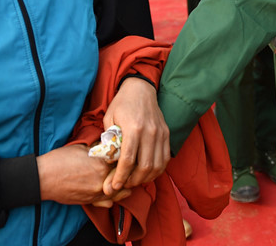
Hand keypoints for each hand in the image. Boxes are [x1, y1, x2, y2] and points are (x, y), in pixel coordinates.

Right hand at [37, 145, 128, 204]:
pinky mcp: (89, 201)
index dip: (126, 158)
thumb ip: (98, 148)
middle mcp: (102, 181)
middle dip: (127, 173)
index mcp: (102, 165)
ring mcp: (96, 193)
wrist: (43, 178)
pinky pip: (107, 202)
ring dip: (123, 187)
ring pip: (119, 193)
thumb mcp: (81, 148)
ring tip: (126, 181)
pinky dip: (113, 197)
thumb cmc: (59, 160)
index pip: (123, 162)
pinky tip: (114, 192)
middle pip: (124, 179)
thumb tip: (107, 144)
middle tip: (129, 168)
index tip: (128, 155)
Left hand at [102, 77, 169, 192]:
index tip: (113, 186)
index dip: (120, 177)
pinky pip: (165, 158)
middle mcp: (150, 132)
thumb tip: (109, 162)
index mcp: (133, 128)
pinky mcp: (166, 134)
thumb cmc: (122, 104)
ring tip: (134, 181)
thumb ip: (109, 140)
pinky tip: (147, 173)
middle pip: (145, 166)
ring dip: (146, 178)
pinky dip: (157, 170)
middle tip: (123, 185)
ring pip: (157, 165)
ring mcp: (160, 133)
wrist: (140, 88)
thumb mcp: (109, 119)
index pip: (128, 160)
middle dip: (133, 181)